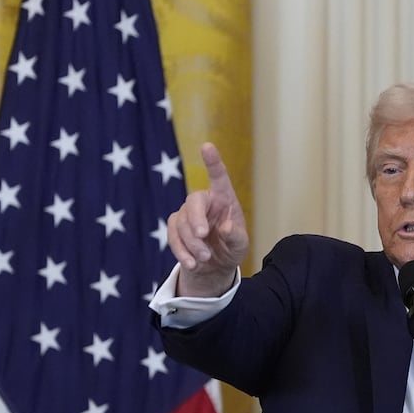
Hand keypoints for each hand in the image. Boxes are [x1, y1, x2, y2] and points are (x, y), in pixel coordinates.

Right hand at [167, 143, 249, 296]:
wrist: (215, 266)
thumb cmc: (231, 247)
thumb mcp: (240, 245)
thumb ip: (235, 235)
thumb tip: (224, 227)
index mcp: (224, 199)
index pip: (219, 177)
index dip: (213, 162)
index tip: (207, 147)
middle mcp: (205, 202)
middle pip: (194, 201)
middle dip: (196, 219)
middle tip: (203, 236)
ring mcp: (187, 214)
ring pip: (181, 223)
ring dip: (192, 243)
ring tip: (204, 258)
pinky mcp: (176, 227)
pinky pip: (173, 236)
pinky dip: (181, 251)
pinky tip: (192, 263)